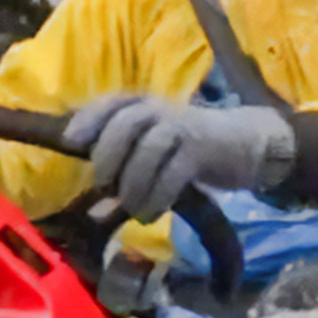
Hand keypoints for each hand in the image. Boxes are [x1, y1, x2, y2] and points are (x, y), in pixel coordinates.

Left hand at [65, 95, 294, 221]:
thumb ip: (123, 179)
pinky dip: (158, 196)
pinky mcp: (202, 148)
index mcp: (144, 106)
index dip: (88, 119)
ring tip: (133, 209)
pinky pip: (173, 172)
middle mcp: (161, 110)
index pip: (111, 104)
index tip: (72, 142)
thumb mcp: (153, 157)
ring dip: (134, 184)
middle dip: (109, 156)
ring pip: (149, 149)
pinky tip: (153, 213)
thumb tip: (94, 213)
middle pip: (126, 123)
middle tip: (104, 186)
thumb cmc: (189, 152)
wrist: (246, 144)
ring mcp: (183, 127)